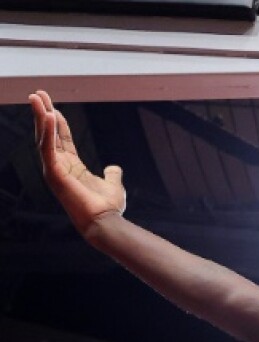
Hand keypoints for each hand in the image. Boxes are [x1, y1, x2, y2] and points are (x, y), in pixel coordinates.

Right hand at [29, 89, 125, 234]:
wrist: (106, 222)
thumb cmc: (107, 208)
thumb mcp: (113, 185)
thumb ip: (112, 175)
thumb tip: (114, 168)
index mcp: (71, 167)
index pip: (61, 139)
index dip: (57, 122)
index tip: (52, 106)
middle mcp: (60, 167)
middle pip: (48, 135)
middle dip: (42, 113)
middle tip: (37, 93)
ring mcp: (55, 170)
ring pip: (44, 138)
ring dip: (40, 117)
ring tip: (36, 97)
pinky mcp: (55, 173)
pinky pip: (48, 148)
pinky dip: (47, 131)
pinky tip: (47, 115)